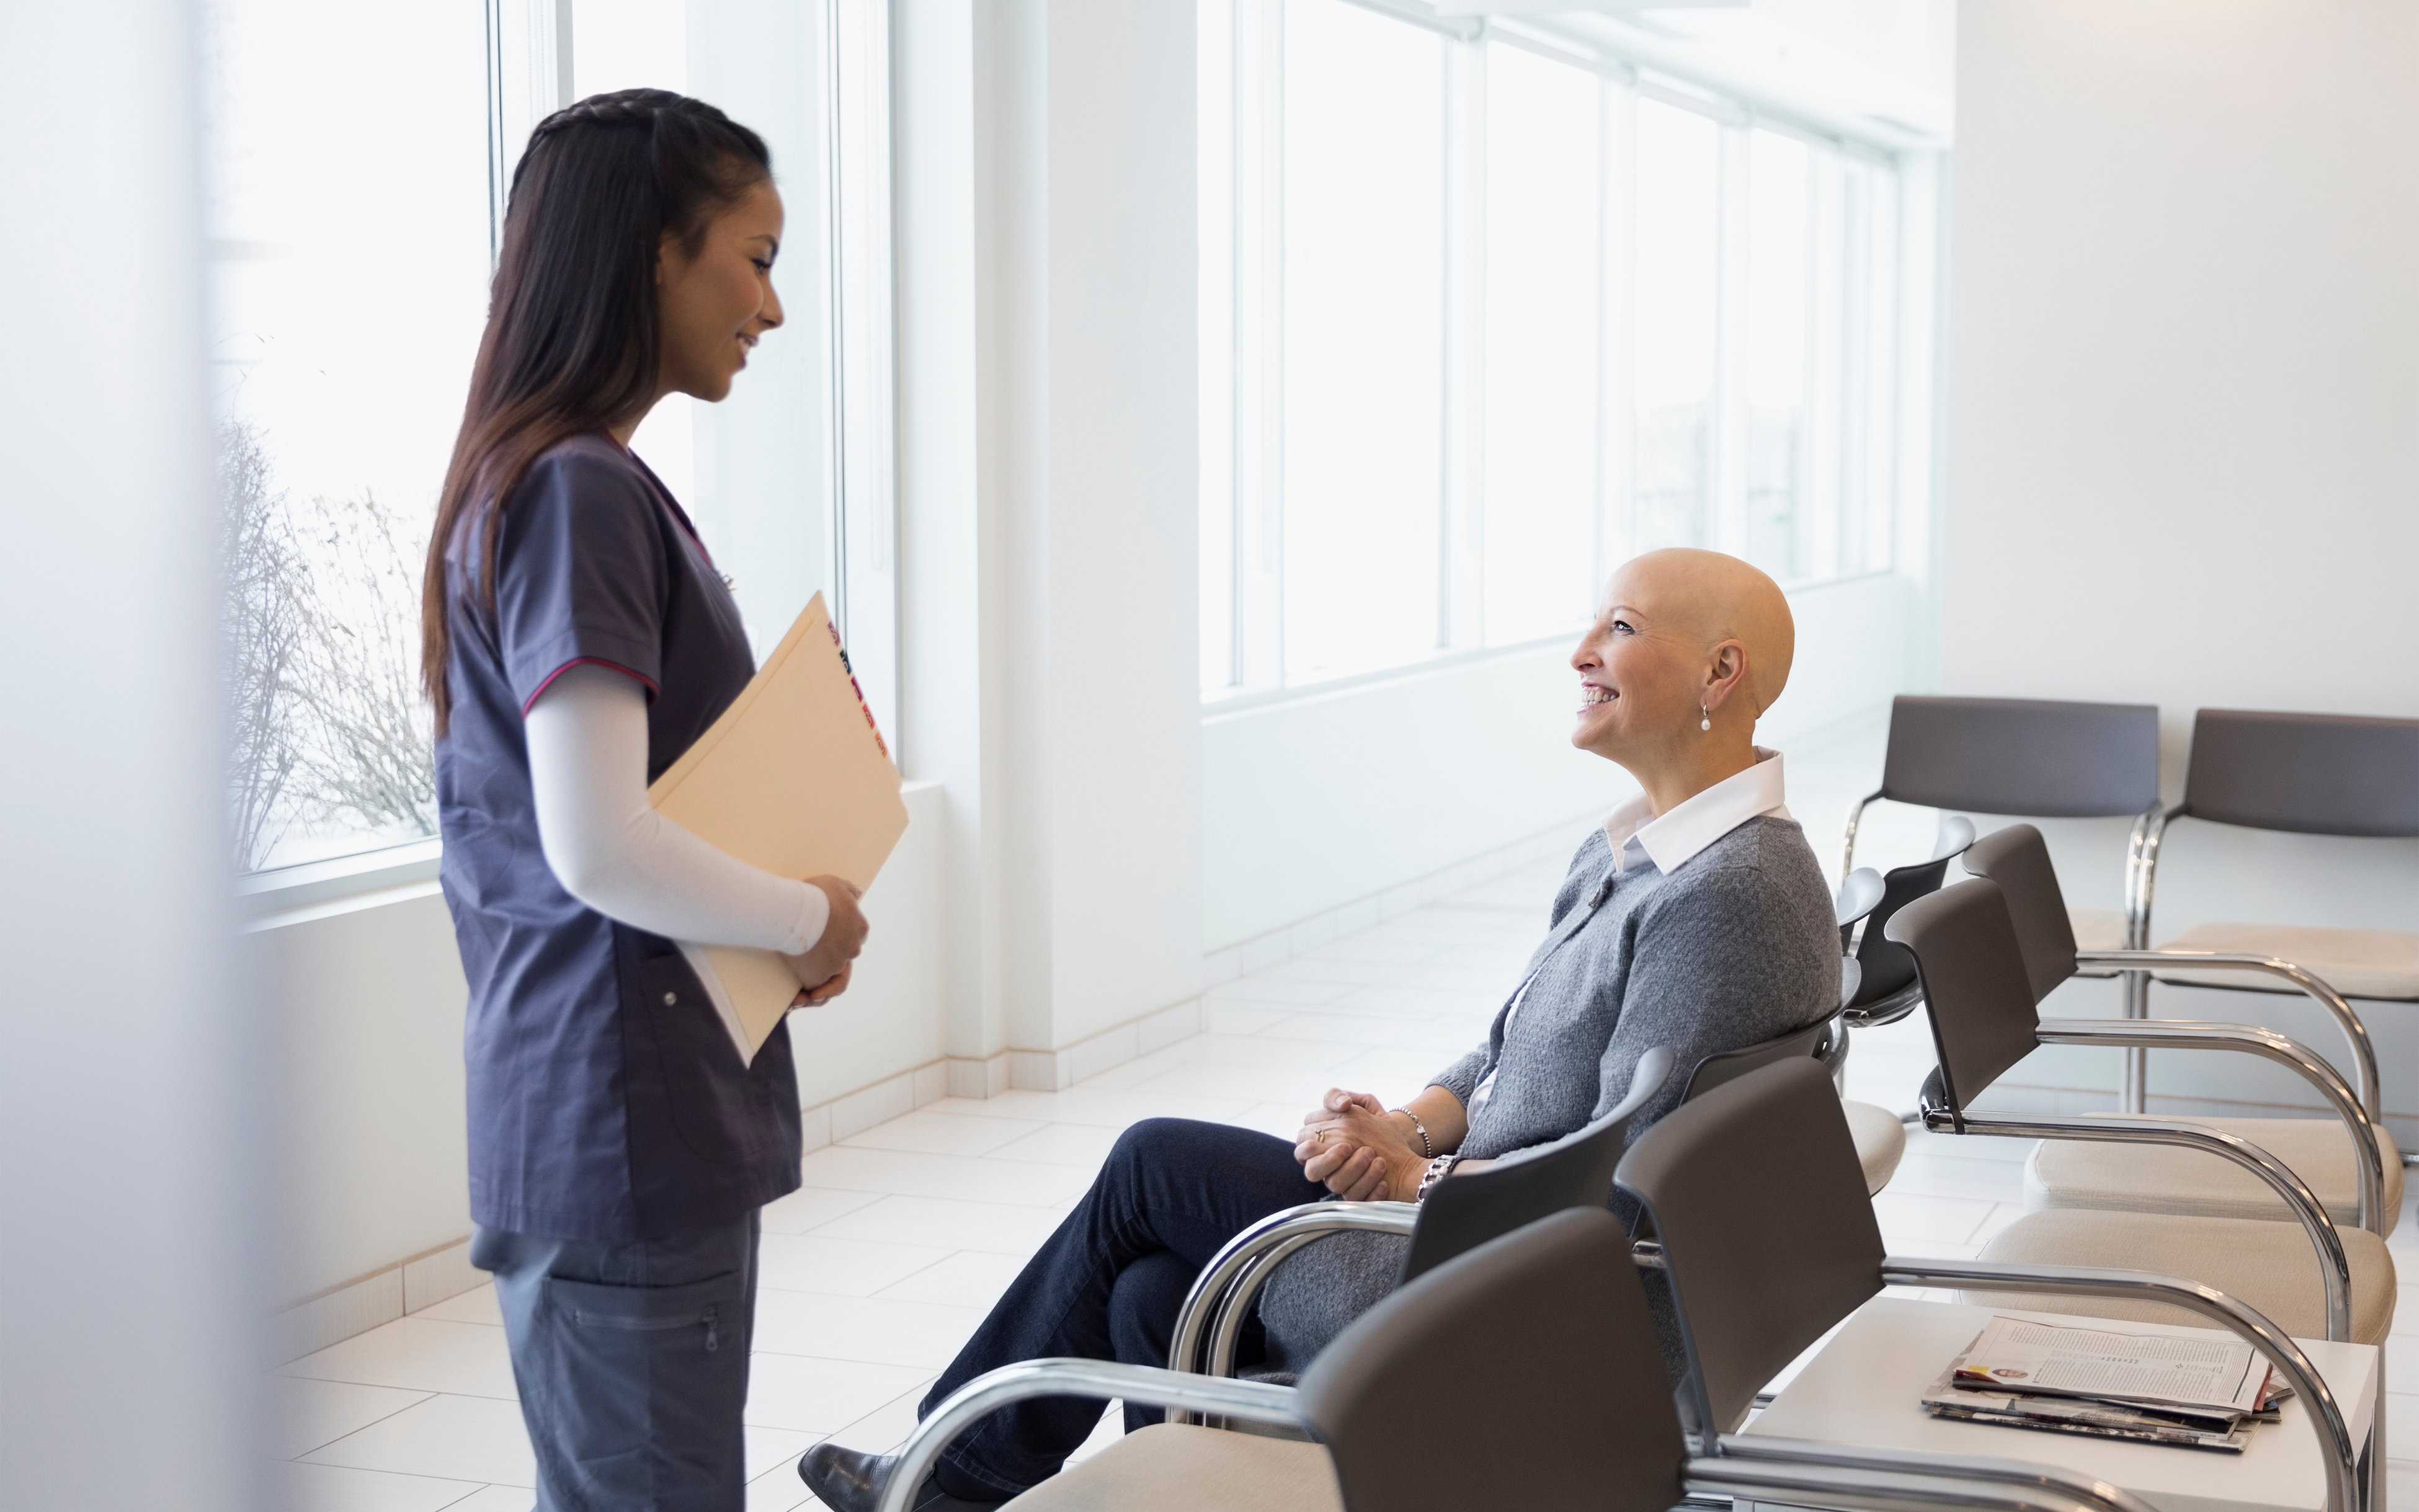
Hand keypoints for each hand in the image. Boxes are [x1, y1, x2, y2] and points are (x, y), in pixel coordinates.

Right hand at [782, 876, 866, 1003]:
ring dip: (819, 966)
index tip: (827, 930)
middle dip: (832, 951)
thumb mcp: (837, 884)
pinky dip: (806, 981)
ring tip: (803, 957)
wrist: (796, 910)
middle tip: (814, 943)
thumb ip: (851, 890)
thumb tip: (860, 892)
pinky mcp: (818, 976)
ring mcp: (837, 964)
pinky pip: (814, 982)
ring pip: (830, 969)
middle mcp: (853, 949)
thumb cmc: (816, 894)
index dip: (841, 934)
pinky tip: (796, 976)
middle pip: (845, 954)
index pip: (855, 936)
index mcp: (860, 928)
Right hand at [1294, 1094, 1425, 1201]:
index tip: (1334, 1128)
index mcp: (1325, 1144)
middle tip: (1348, 1147)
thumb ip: (1342, 1096)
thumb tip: (1342, 1103)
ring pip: (1334, 1185)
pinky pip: (1358, 1199)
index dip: (1312, 1136)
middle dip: (1328, 1158)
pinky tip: (1384, 1181)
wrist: (1407, 1154)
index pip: (1303, 1141)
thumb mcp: (1366, 1106)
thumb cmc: (1381, 1130)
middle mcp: (1332, 1166)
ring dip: (1354, 1170)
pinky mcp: (1360, 1198)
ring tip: (1376, 1158)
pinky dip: (1372, 1188)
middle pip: (1311, 1168)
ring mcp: (1345, 1183)